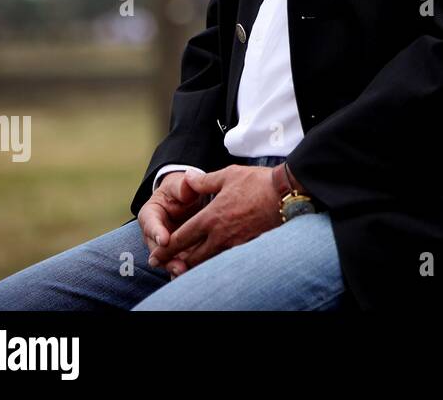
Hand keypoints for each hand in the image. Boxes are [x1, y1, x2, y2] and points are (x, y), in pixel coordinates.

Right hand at [138, 171, 206, 276]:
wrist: (189, 199)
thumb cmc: (182, 190)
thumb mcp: (181, 185)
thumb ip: (183, 187)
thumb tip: (187, 184)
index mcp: (150, 214)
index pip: (150, 223)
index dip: (156, 232)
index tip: (164, 239)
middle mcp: (154, 233)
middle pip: (156, 248)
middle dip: (166, 257)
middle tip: (176, 264)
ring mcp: (165, 245)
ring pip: (167, 258)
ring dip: (175, 266)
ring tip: (184, 272)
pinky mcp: (178, 252)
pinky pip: (180, 261)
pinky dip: (186, 268)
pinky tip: (193, 274)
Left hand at [147, 165, 282, 275]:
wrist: (286, 195)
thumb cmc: (257, 183)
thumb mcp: (228, 175)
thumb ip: (204, 181)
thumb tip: (187, 177)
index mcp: (210, 218)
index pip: (182, 238)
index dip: (166, 249)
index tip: (155, 256)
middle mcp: (220, 235)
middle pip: (193, 256)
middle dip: (178, 261)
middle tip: (166, 265)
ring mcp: (235, 243)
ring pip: (209, 261)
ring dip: (196, 265)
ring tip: (186, 266)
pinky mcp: (248, 246)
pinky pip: (226, 259)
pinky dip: (216, 261)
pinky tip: (214, 259)